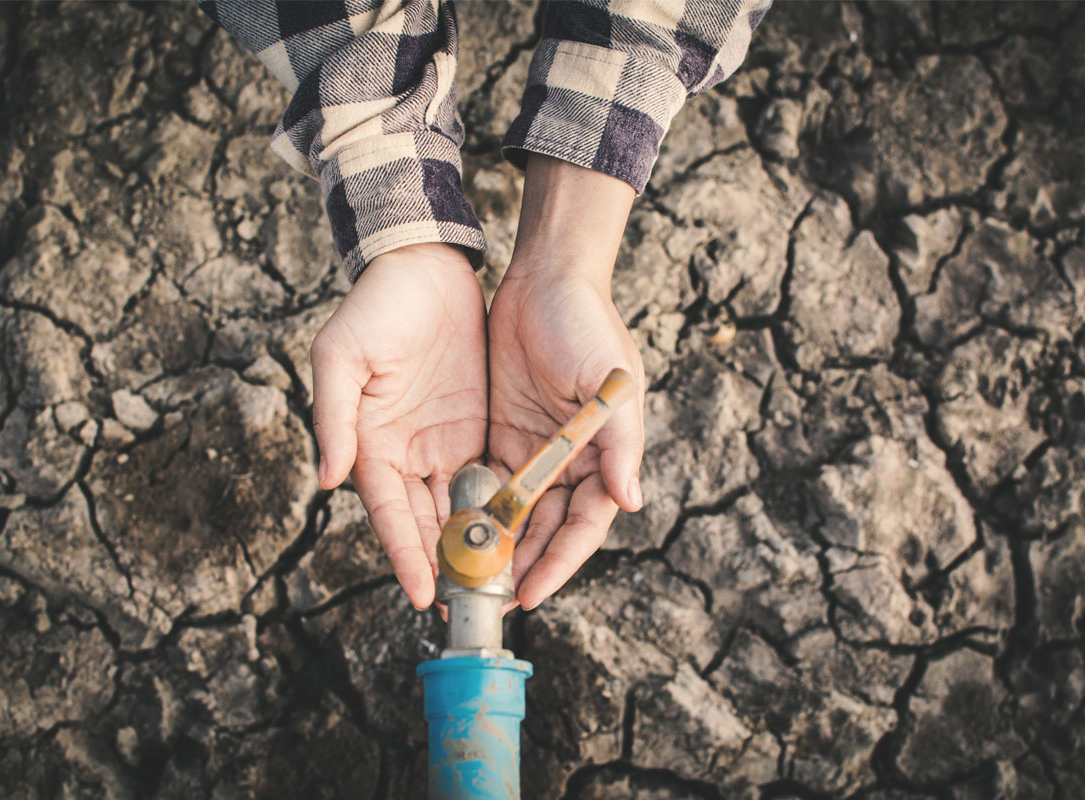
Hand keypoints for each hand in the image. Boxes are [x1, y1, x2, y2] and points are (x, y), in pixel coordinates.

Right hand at [311, 243, 486, 609]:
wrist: (423, 267)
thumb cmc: (374, 308)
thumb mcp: (342, 356)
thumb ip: (333, 417)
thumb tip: (327, 478)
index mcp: (369, 444)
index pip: (388, 513)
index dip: (404, 553)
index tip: (421, 592)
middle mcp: (405, 455)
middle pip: (425, 522)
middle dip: (444, 566)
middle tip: (467, 608)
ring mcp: (440, 444)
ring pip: (458, 508)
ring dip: (474, 547)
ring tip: (497, 588)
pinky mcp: (474, 428)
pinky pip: (487, 478)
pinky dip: (498, 510)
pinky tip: (518, 538)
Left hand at [488, 155, 644, 610]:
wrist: (546, 277)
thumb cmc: (588, 326)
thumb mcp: (612, 385)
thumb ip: (619, 445)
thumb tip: (631, 501)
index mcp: (604, 456)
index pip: (584, 525)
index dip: (560, 562)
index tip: (532, 593)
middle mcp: (570, 461)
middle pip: (547, 529)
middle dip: (524, 566)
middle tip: (491, 599)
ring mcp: (534, 450)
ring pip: (516, 515)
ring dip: (497, 548)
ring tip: (467, 580)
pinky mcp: (502, 433)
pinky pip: (488, 483)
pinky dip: (475, 511)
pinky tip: (452, 535)